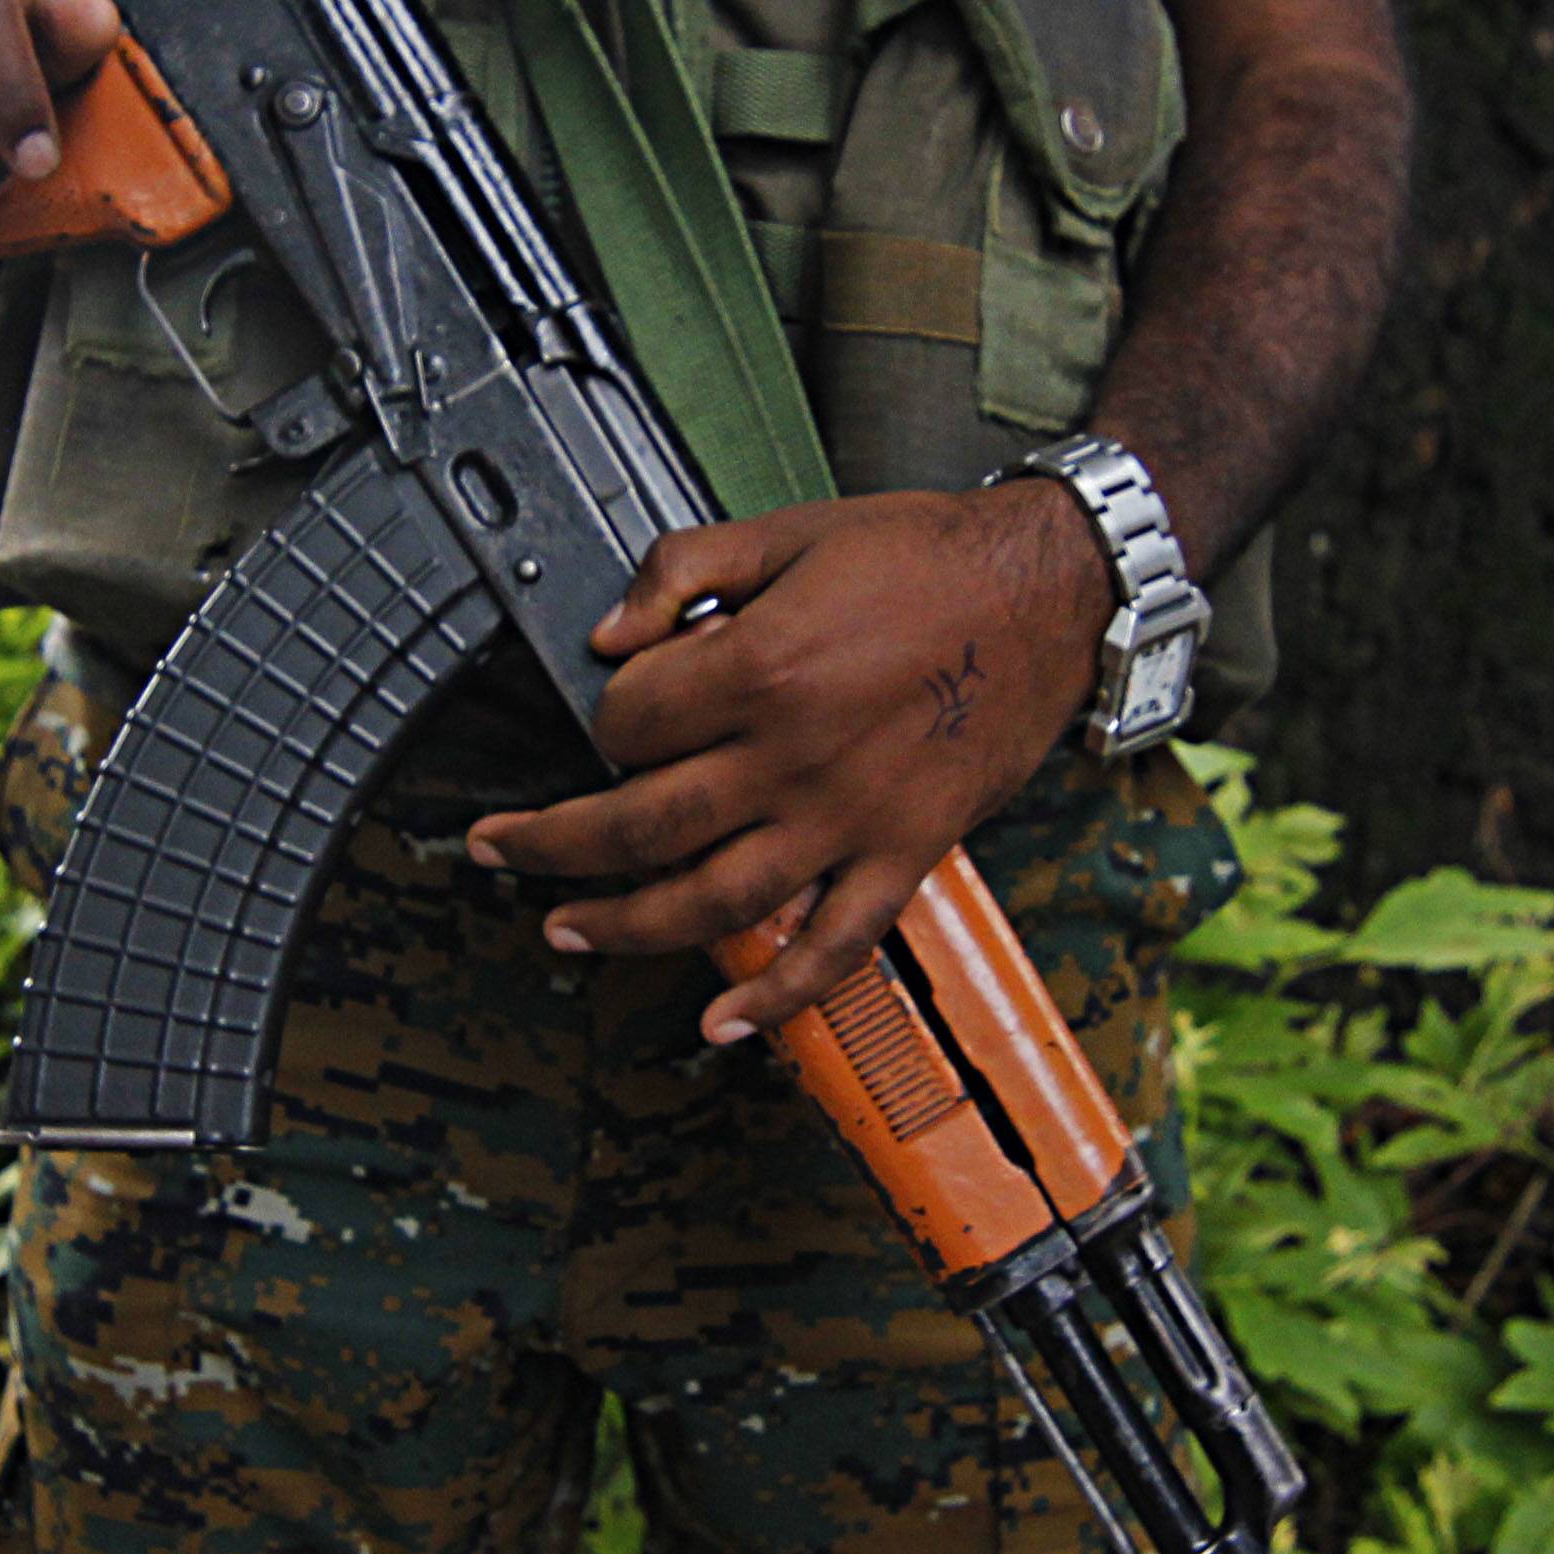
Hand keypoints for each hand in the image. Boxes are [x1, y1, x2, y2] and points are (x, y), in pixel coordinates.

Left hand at [465, 480, 1113, 1043]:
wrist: (1052, 590)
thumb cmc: (928, 557)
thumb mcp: (789, 529)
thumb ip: (683, 568)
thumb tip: (606, 631)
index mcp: (764, 666)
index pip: (629, 722)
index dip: (602, 716)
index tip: (611, 713)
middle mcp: (795, 756)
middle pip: (640, 824)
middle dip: (551, 843)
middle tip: (500, 849)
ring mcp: (849, 818)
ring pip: (712, 901)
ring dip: (625, 925)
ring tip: (566, 927)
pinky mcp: (904, 854)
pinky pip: (835, 947)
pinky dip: (777, 998)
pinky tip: (722, 1025)